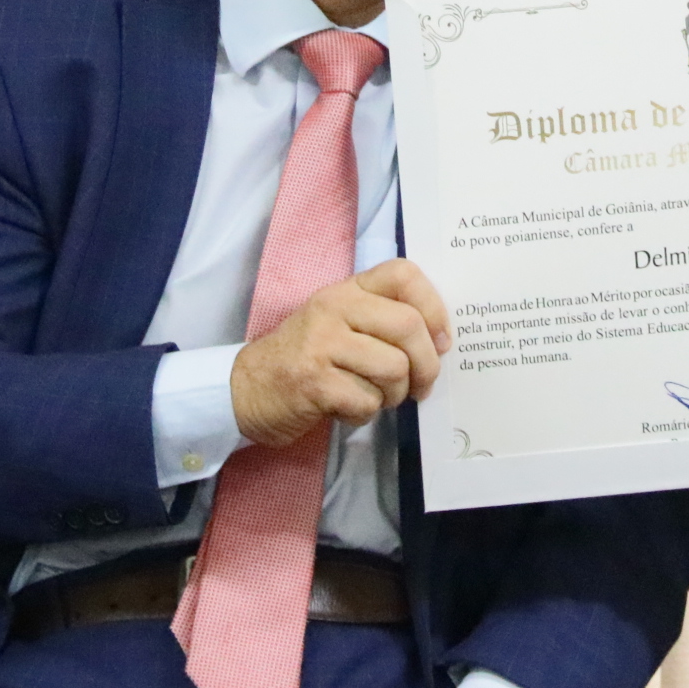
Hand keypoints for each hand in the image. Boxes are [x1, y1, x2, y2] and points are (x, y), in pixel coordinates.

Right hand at [230, 259, 454, 447]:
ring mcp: (321, 344)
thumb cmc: (306, 356)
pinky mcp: (313, 382)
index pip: (403, 274)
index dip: (434, 307)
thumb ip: (383, 320)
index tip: (441, 340)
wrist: (247, 388)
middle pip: (408, 326)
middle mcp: (334, 308)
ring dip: (395, 394)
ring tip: (378, 398)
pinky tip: (349, 409)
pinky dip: (367, 413)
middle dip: (426, 365)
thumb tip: (440, 342)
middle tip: (421, 387)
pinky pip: (367, 401)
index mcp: (347, 289)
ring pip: (393, 368)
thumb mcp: (340, 323)